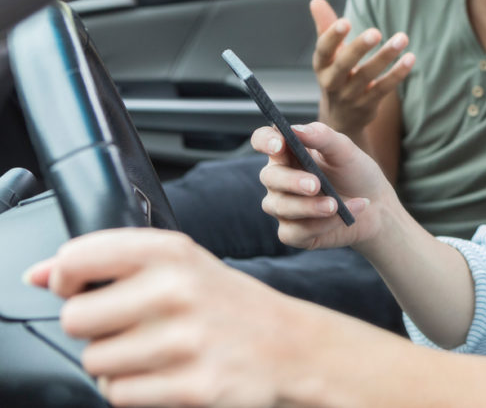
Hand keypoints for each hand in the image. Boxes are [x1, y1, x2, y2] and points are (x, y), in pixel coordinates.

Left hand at [23, 229, 325, 406]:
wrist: (291, 346)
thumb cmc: (227, 304)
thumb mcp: (181, 264)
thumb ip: (110, 263)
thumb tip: (35, 274)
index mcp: (173, 252)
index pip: (77, 257)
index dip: (65, 278)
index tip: (79, 287)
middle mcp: (177, 290)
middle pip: (75, 319)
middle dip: (92, 330)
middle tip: (128, 326)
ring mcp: (185, 341)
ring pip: (94, 363)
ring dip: (113, 364)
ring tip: (152, 352)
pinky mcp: (191, 386)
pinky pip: (119, 395)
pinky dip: (133, 390)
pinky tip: (163, 375)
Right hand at [252, 121, 394, 249]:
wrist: (378, 207)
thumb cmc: (357, 174)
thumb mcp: (346, 151)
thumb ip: (323, 137)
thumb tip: (296, 129)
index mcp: (288, 153)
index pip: (263, 140)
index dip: (264, 141)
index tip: (278, 144)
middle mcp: (280, 179)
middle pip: (270, 176)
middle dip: (292, 181)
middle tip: (316, 184)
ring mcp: (284, 207)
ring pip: (280, 206)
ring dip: (309, 206)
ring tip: (335, 205)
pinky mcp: (294, 233)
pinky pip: (294, 232)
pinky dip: (321, 225)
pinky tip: (342, 217)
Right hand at [310, 0, 414, 134]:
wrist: (340, 119)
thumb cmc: (336, 75)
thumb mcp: (328, 54)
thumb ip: (325, 27)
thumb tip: (316, 0)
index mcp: (321, 66)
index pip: (323, 50)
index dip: (332, 37)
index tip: (345, 21)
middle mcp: (332, 82)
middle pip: (343, 65)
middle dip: (359, 48)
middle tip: (376, 31)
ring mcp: (350, 96)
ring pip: (367, 76)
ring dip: (385, 57)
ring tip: (402, 38)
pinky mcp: (368, 105)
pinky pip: (384, 88)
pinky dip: (397, 74)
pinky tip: (410, 58)